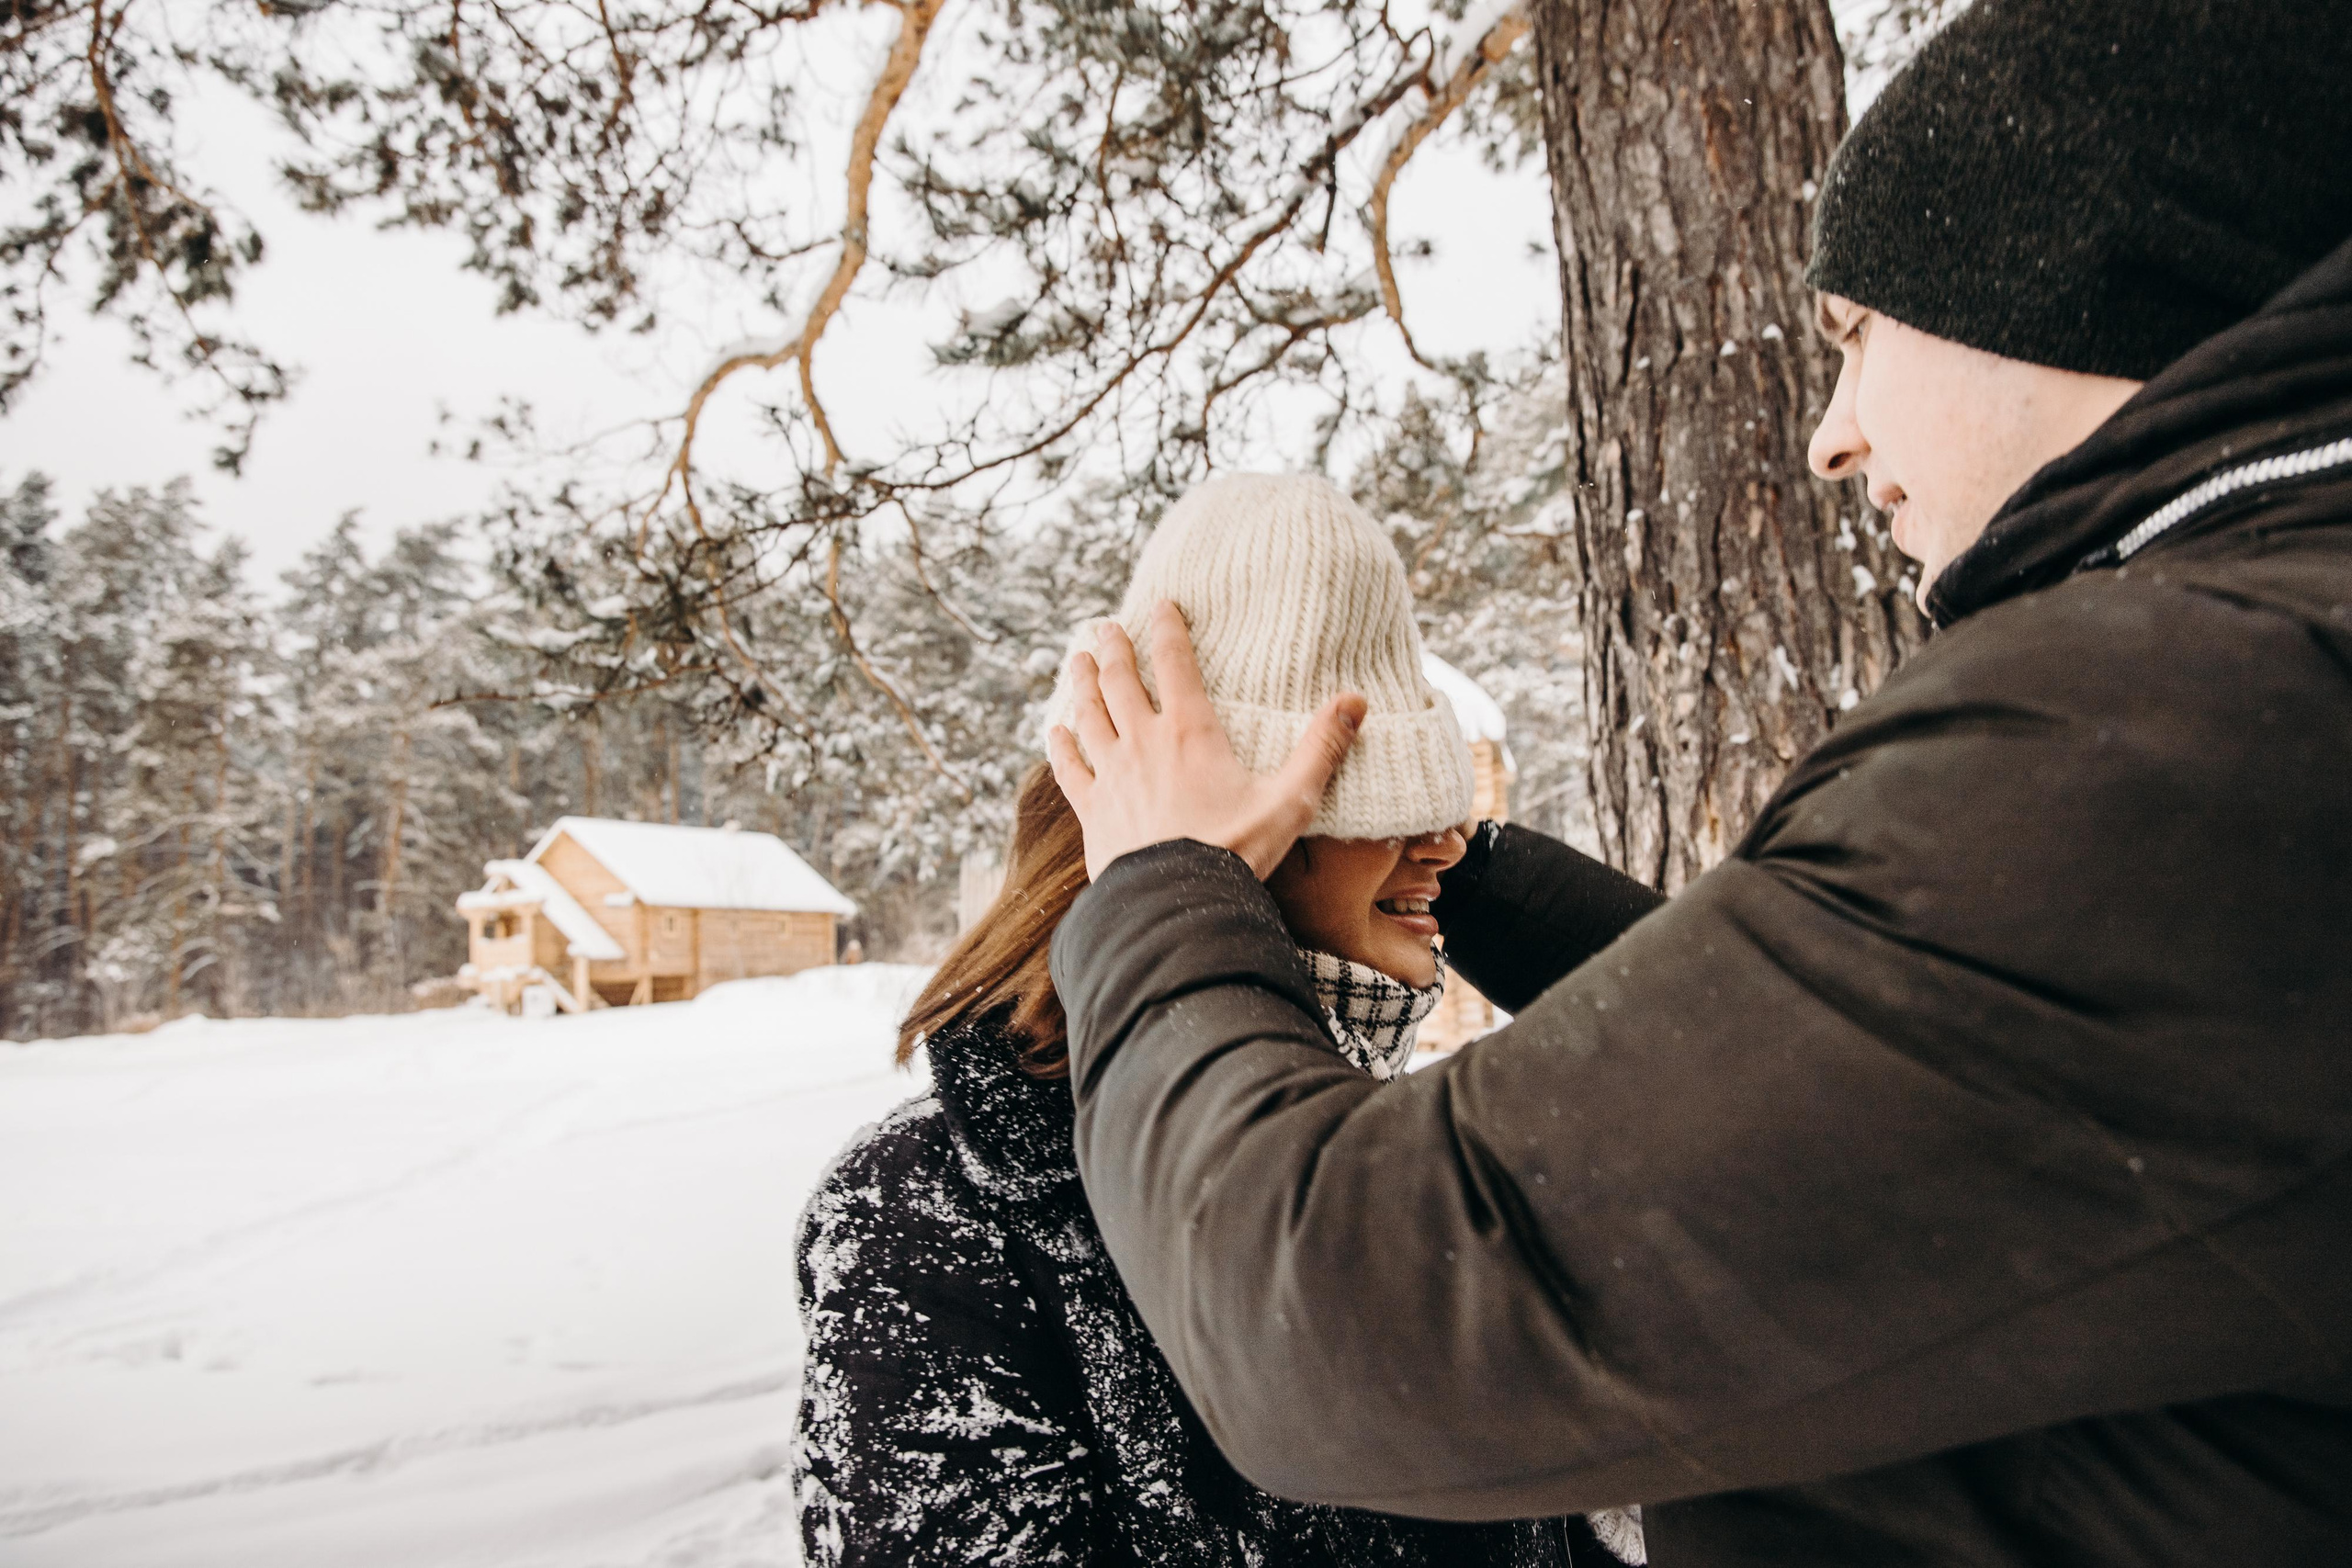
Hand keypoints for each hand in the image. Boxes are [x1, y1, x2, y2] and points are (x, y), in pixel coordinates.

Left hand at [1048, 601, 1365, 880]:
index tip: (1161, 605)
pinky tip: (1054, 731)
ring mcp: (1112, 775)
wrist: (1179, 904)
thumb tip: (1356, 701)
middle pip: (1120, 680)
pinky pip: (1069, 768)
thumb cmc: (1236, 852)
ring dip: (1082, 684)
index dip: (1167, 629)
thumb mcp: (1290, 799)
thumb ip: (1321, 748)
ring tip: (1078, 661)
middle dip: (1114, 648)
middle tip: (1107, 627)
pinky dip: (1060, 745)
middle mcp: (1143, 742)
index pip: (1174, 663)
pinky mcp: (1092, 809)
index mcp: (1190, 732)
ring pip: (1089, 715)